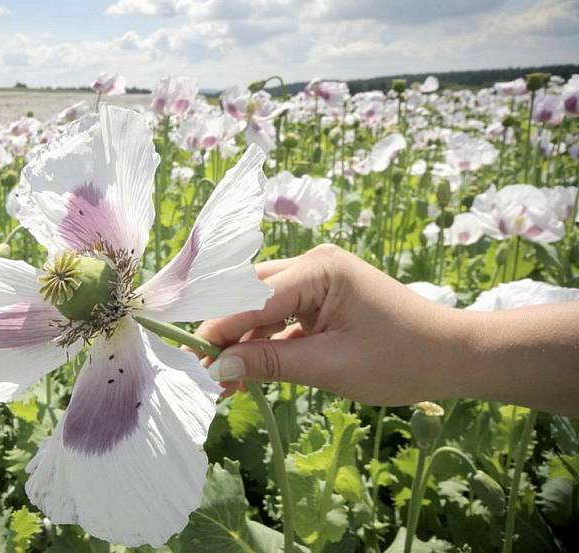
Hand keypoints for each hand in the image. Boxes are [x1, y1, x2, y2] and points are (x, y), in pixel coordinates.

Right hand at [197, 244, 467, 405]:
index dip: (220, 330)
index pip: (252, 298)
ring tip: (226, 383)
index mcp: (320, 269)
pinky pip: (281, 315)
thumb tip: (219, 367)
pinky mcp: (320, 296)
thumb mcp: (331, 366)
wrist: (453, 356)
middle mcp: (313, 263)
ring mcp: (317, 278)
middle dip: (227, 335)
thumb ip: (271, 362)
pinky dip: (265, 342)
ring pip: (261, 307)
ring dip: (244, 342)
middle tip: (207, 375)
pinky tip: (249, 369)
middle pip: (250, 296)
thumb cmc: (401, 360)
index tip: (192, 361)